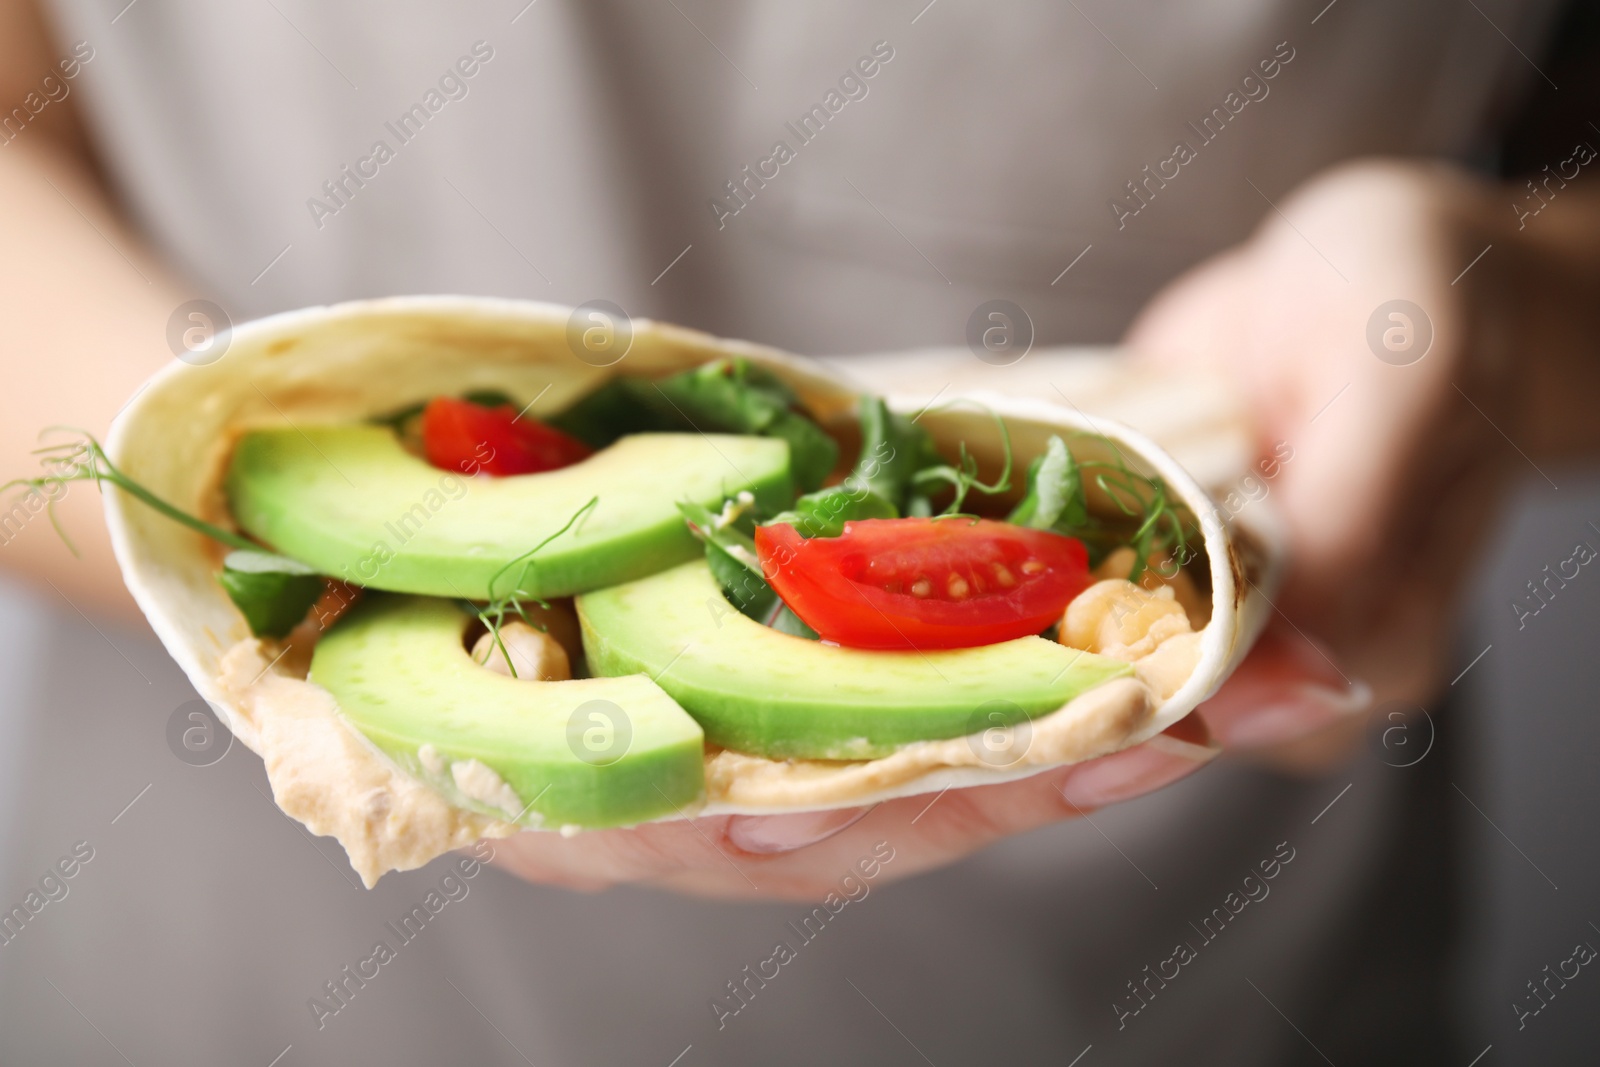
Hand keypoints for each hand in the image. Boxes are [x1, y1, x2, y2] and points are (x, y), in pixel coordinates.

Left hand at [493, 159, 1523, 898]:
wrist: (1391, 299)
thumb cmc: (1427, 331)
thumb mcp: (1419, 412)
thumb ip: (1370, 547)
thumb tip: (1297, 688)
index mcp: (1190, 693)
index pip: (1022, 779)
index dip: (884, 803)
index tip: (746, 818)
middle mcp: (1077, 682)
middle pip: (895, 779)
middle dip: (732, 801)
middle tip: (565, 804)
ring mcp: (1009, 620)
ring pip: (844, 709)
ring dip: (696, 723)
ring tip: (537, 729)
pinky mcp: (960, 549)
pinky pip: (838, 602)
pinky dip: (736, 607)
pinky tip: (623, 599)